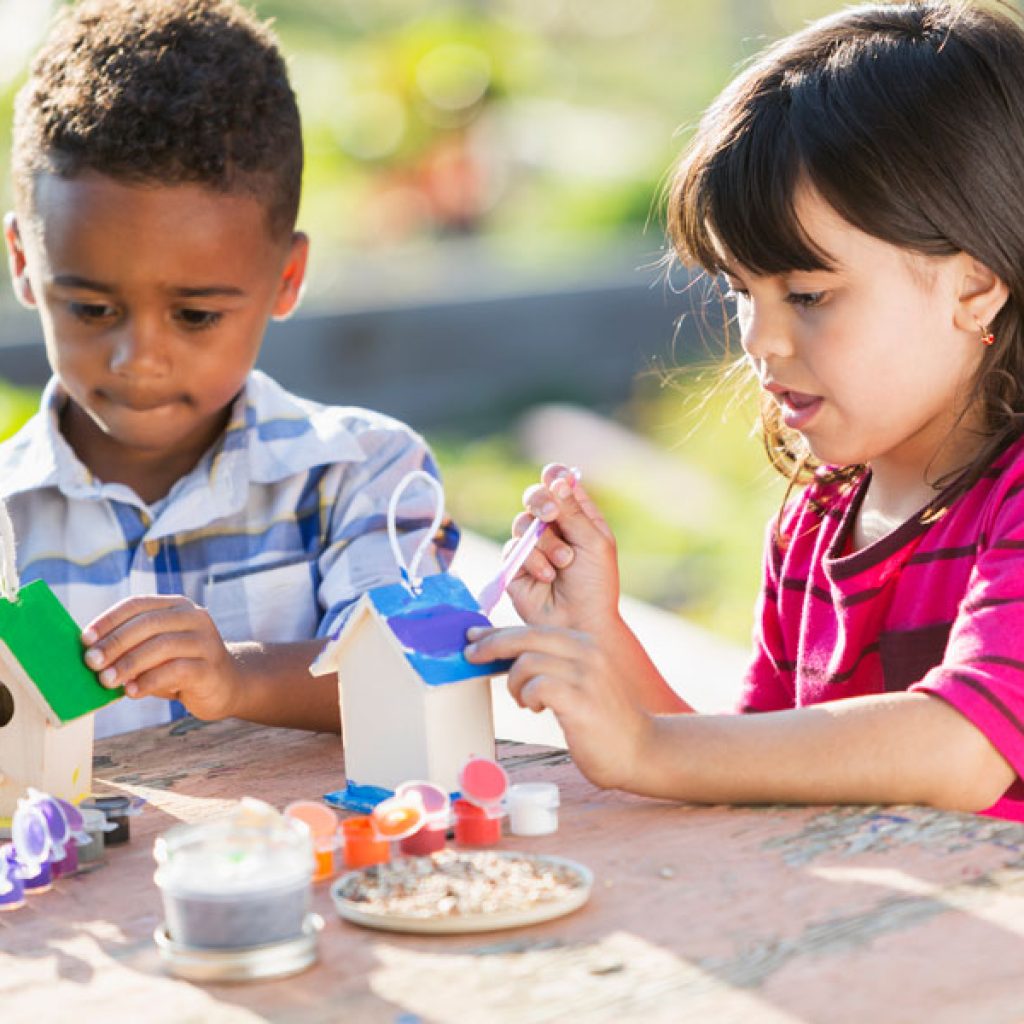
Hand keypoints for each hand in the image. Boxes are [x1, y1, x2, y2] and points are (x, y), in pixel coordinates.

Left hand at [81, 595, 242, 720]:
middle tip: (91, 663)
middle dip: (115, 643)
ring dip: (129, 664)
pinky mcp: (210, 668)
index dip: (109, 620)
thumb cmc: (180, 666)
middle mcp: (194, 617)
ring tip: (106, 680)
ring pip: (162, 645)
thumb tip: (91, 654)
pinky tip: (132, 692)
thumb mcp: (156, 650)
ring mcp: (206, 641)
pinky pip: (176, 671)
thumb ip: (132, 646)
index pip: (138, 604)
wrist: (227, 685)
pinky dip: (149, 681)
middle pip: (149, 623)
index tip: (84, 639)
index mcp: (177, 606)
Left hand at [465, 623, 651, 790]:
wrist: (642, 750)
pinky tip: (536, 708)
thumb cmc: (604, 720)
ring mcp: (585, 675)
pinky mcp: (581, 700)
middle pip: (525, 637)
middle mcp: (586, 651)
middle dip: (491, 645)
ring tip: (525, 700)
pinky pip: (538, 686)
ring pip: (527, 662)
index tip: (473, 636)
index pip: (532, 629)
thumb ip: (551, 666)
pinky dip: (528, 697)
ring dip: (515, 683)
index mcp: (584, 643)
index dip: (498, 632)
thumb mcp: (579, 681)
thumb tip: (509, 659)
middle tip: (471, 656)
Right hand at [507, 463, 619, 631]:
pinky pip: (513, 548)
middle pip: (534, 497)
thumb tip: (556, 480)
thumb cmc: (595, 585)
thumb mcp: (592, 542)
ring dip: (545, 542)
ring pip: (522, 522)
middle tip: (550, 514)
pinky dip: (532, 560)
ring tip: (564, 562)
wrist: (579, 623)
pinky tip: (548, 576)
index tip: (556, 480)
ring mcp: (533, 546)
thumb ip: (572, 511)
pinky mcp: (515, 565)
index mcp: (578, 517)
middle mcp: (554, 528)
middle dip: (540, 501)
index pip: (559, 485)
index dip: (554, 477)